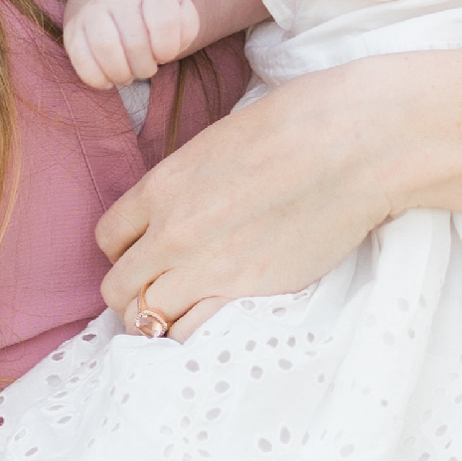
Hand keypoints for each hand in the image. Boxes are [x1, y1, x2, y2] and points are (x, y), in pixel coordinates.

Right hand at [63, 0, 204, 89]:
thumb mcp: (180, 13)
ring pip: (106, 47)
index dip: (167, 48)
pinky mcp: (73, 29)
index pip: (163, 21)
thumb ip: (186, 27)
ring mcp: (93, 10)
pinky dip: (97, 78)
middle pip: (135, 42)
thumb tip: (168, 47)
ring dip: (122, 73)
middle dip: (145, 67)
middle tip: (146, 68)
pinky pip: (80, 59)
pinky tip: (108, 79)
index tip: (164, 54)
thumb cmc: (155, 14)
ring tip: (127, 75)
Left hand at [97, 56, 403, 332]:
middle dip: (133, 290)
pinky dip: (191, 335)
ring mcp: (206, 269)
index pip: (108, 237)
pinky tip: (206, 326)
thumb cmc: (296, 125)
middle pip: (118, 287)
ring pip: (145, 319)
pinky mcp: (247, 294)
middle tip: (160, 288)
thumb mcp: (219, 142)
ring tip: (180, 314)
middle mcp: (172, 233)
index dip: (124, 249)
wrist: (353, 146)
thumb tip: (183, 203)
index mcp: (161, 186)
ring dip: (157, 319)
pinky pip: (192, 334)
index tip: (144, 252)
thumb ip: (187, 181)